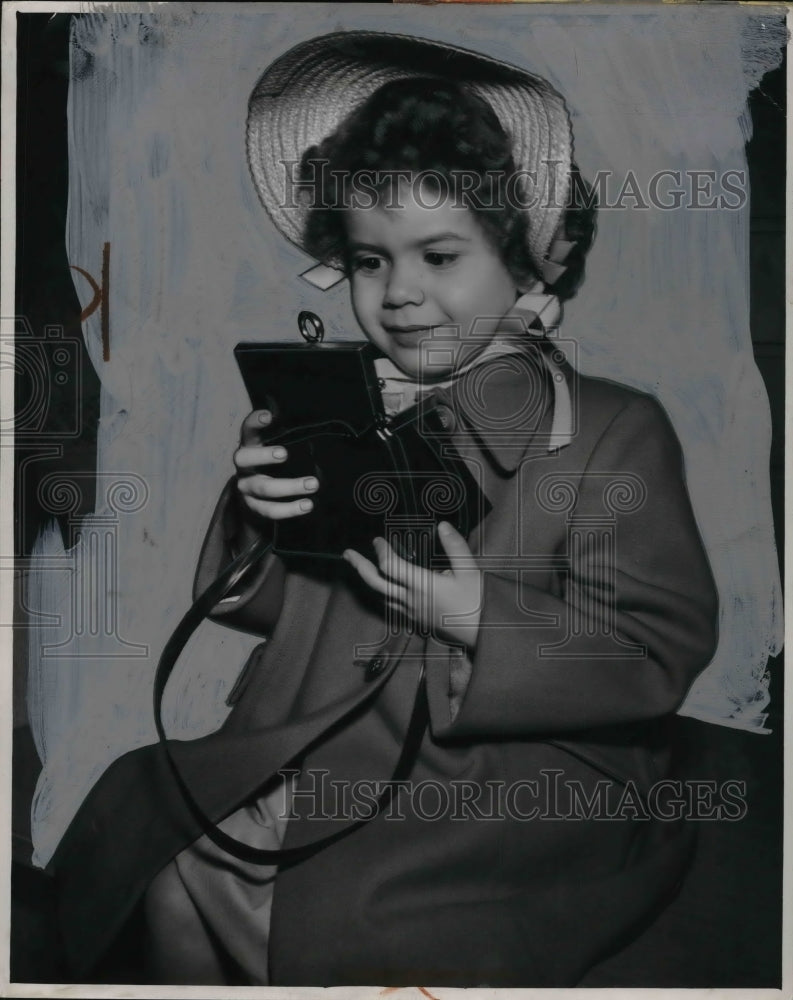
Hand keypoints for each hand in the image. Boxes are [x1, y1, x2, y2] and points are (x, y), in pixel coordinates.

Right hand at [234, 409, 317, 524]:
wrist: (255, 501)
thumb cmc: (272, 467)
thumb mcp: (275, 452)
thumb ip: (288, 443)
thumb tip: (320, 436)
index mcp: (250, 447)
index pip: (247, 431)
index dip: (254, 422)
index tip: (267, 416)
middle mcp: (243, 467)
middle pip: (244, 459)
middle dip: (264, 455)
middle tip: (284, 453)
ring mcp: (245, 488)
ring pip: (263, 488)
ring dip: (290, 486)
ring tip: (313, 484)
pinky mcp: (253, 508)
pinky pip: (270, 510)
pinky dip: (290, 509)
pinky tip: (307, 505)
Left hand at [343, 522, 481, 649]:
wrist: (483, 632)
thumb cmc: (478, 601)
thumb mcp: (470, 570)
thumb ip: (455, 547)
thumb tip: (442, 525)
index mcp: (422, 585)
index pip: (391, 566)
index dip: (381, 551)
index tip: (377, 540)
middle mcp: (411, 600)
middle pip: (376, 584)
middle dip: (360, 567)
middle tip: (347, 554)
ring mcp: (412, 612)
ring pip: (381, 597)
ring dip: (370, 581)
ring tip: (364, 568)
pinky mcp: (417, 620)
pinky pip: (392, 607)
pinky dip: (383, 594)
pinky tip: (386, 588)